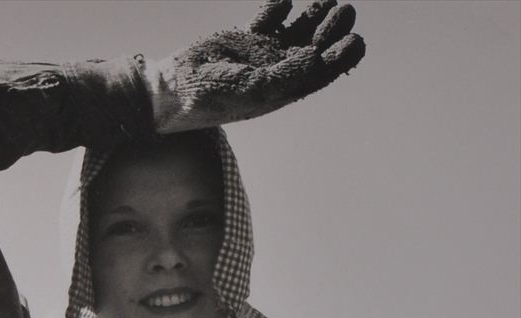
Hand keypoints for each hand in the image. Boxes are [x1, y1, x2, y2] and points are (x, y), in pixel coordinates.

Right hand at [147, 0, 364, 132]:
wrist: (173, 88)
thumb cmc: (210, 96)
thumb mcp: (250, 89)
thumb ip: (284, 75)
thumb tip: (315, 56)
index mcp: (283, 90)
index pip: (321, 73)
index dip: (342, 58)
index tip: (355, 39)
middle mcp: (277, 71)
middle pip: (315, 48)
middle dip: (333, 30)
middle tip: (345, 11)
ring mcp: (261, 54)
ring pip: (297, 31)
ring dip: (314, 15)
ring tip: (329, 0)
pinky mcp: (244, 38)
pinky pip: (268, 19)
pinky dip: (278, 9)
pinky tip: (283, 2)